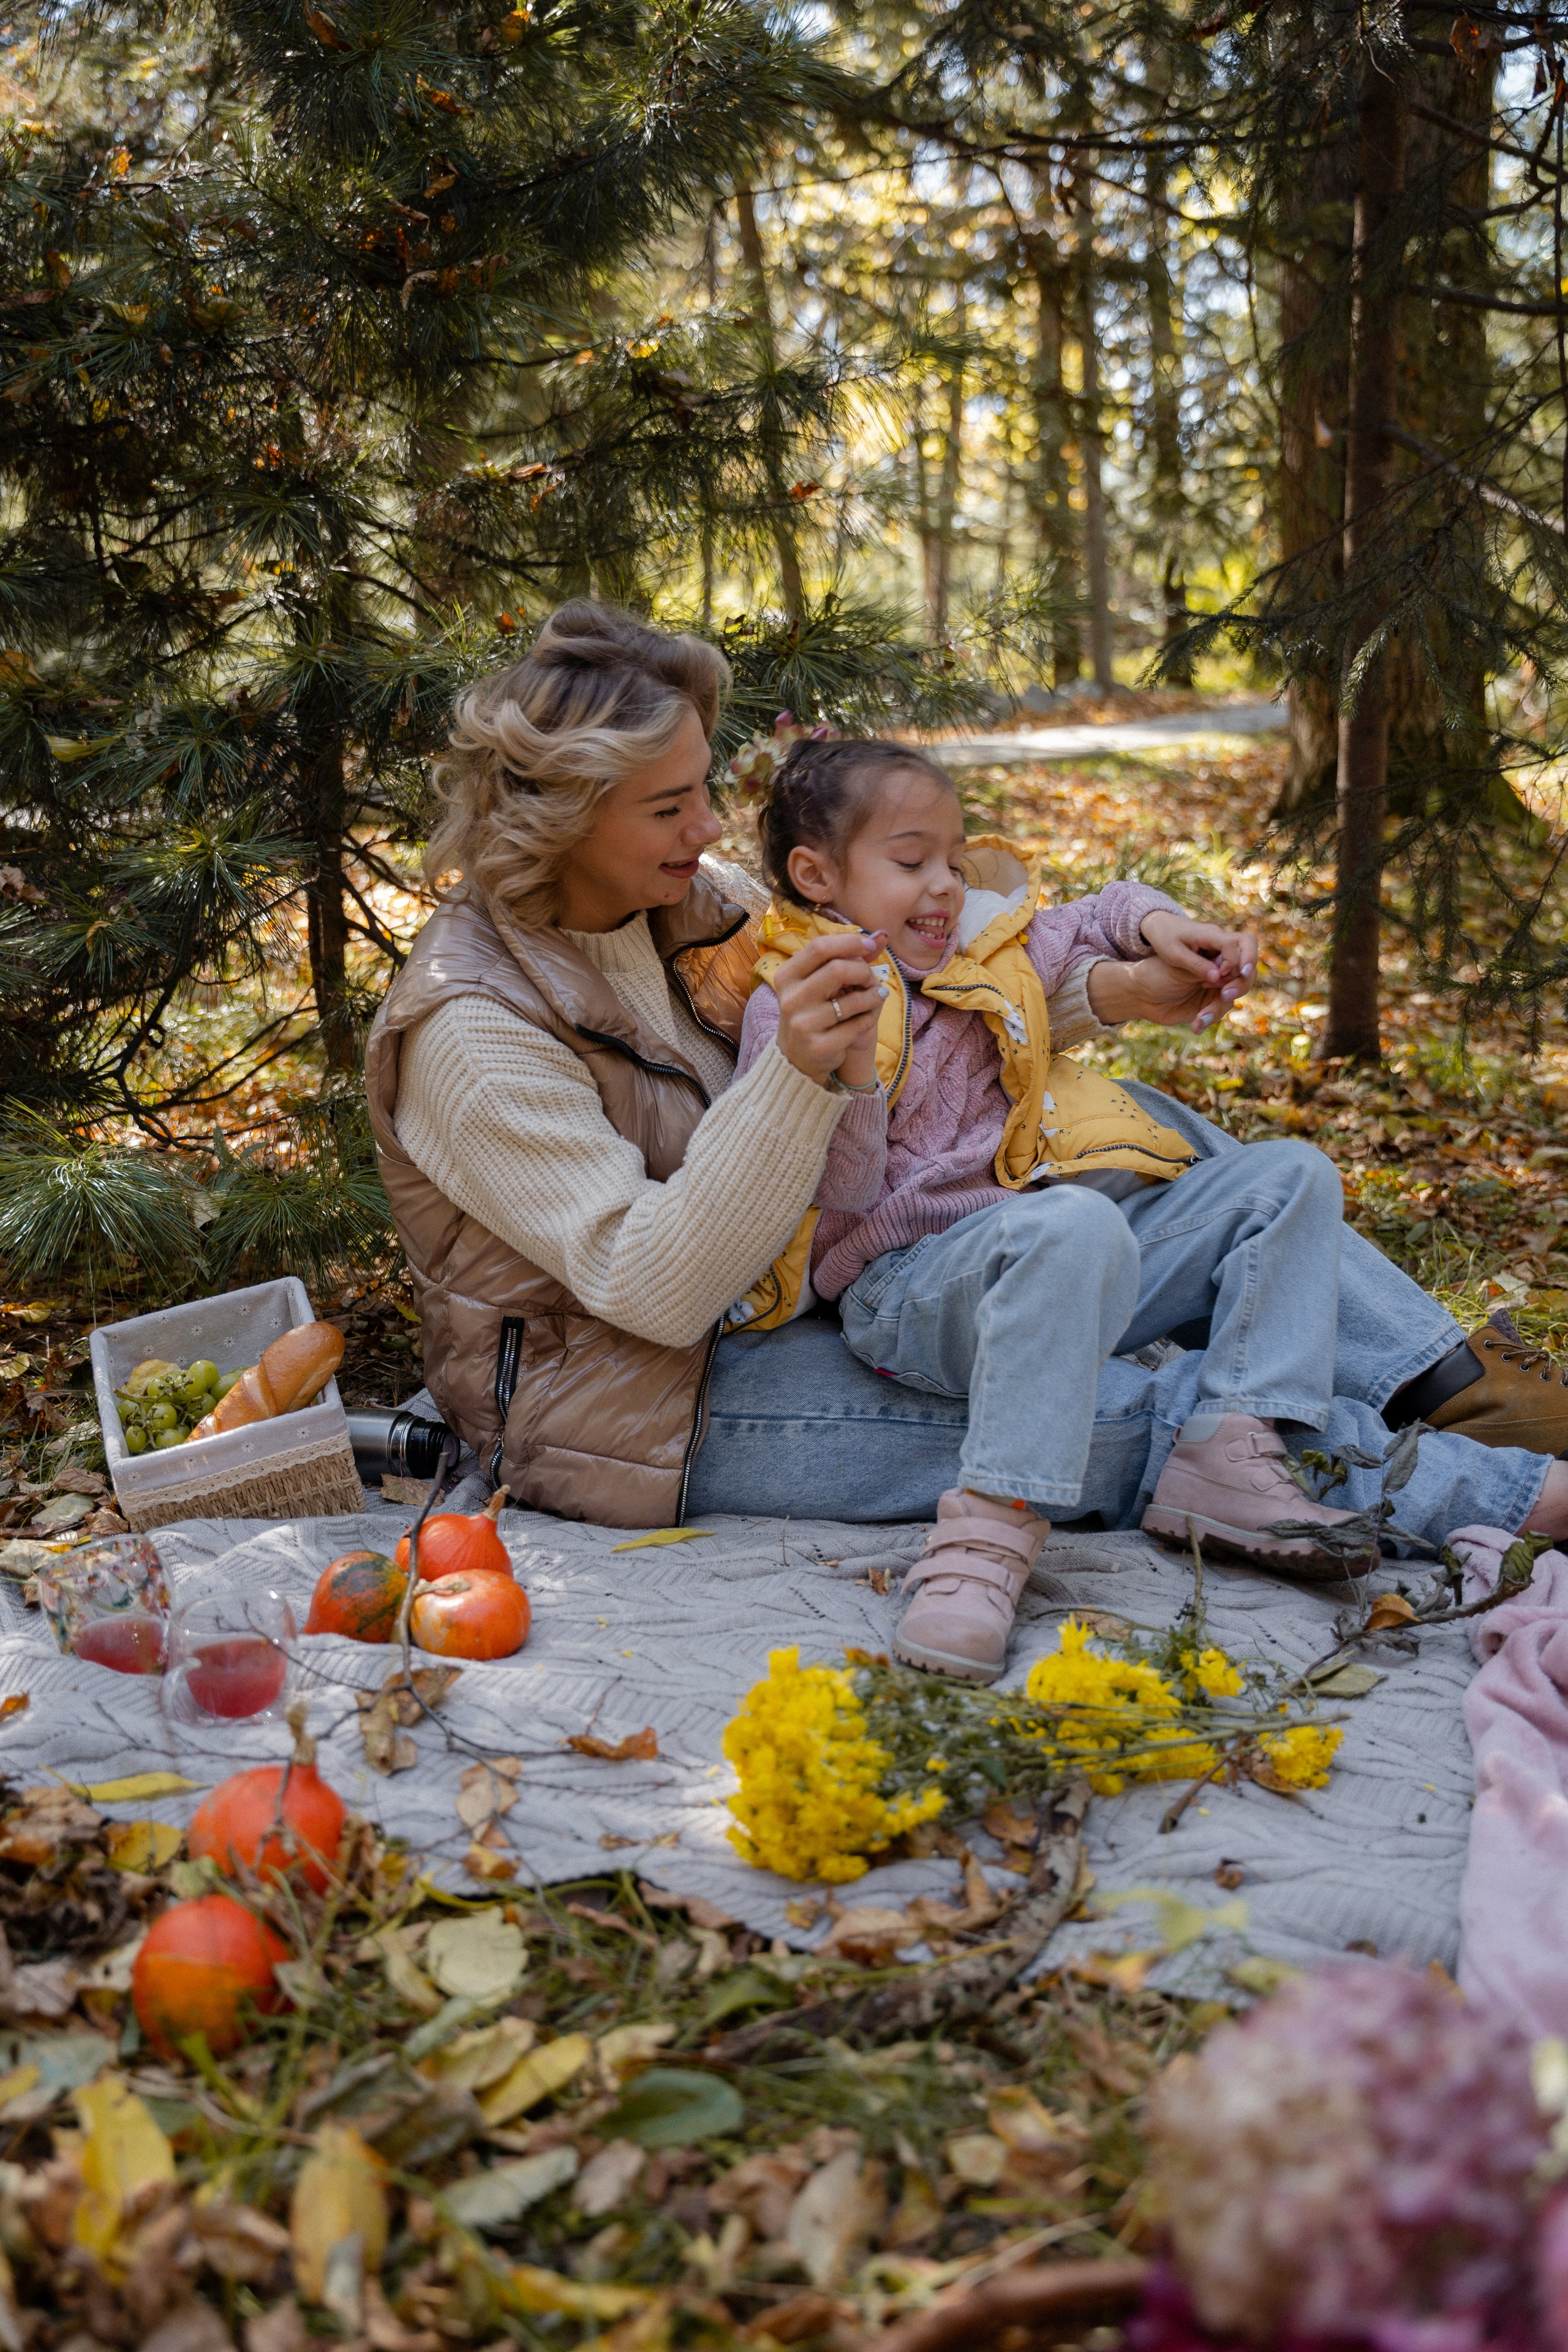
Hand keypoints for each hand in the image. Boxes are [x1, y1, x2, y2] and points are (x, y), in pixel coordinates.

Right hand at [772, 931, 887, 1085]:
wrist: (797, 1057)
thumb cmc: (813, 1010)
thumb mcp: (822, 982)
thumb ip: (850, 957)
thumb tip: (882, 935)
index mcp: (788, 976)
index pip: (820, 947)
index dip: (849, 942)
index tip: (869, 945)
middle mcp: (791, 998)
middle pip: (837, 969)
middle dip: (863, 971)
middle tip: (871, 978)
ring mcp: (803, 1024)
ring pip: (853, 1000)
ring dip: (874, 996)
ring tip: (879, 995)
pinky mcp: (819, 1045)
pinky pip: (858, 1025)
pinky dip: (869, 1018)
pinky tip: (868, 1017)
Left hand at [1135, 912, 1259, 1032]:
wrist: (1141, 990)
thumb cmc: (1157, 961)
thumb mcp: (1174, 958)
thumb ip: (1197, 966)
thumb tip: (1219, 975)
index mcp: (1212, 940)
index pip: (1242, 944)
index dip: (1240, 959)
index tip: (1224, 974)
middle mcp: (1220, 959)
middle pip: (1248, 967)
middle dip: (1241, 982)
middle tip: (1224, 995)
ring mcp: (1217, 978)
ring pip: (1236, 990)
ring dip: (1221, 1004)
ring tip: (1201, 1016)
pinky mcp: (1211, 996)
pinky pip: (1221, 1005)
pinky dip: (1210, 1015)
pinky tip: (1196, 1025)